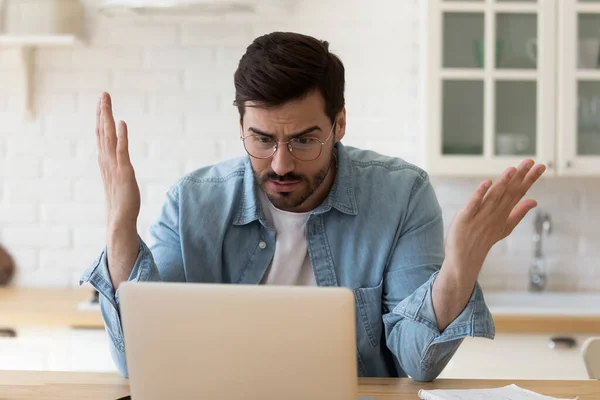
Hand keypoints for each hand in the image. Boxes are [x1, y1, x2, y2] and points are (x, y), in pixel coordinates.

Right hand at [97, 92, 139, 231]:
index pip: (101, 136)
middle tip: (103, 94)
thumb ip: (117, 168)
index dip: (101, 119)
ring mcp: (114, 165)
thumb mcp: (118, 180)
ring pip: (109, 137)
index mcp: (105, 161)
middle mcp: (107, 161)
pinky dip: (121, 136)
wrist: (120, 220)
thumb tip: (119, 161)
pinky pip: (122, 150)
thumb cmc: (121, 202)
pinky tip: (121, 123)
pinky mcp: (124, 172)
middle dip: (102, 112)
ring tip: (106, 101)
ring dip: (108, 118)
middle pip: (103, 131)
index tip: (101, 103)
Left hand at [444, 159, 545, 278]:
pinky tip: (487, 183)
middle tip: (532, 162)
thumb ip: (519, 213)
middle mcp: (494, 213)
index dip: (529, 179)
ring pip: (493, 197)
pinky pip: (473, 204)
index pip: (518, 193)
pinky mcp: (465, 218)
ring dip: (503, 183)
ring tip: (513, 169)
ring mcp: (480, 216)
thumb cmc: (483, 240)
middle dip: (520, 177)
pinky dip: (480, 194)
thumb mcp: (504, 227)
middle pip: (508, 193)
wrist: (465, 259)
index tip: (540, 165)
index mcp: (503, 213)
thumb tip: (534, 201)